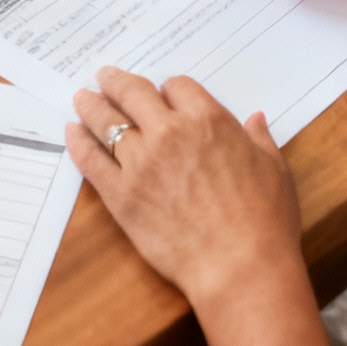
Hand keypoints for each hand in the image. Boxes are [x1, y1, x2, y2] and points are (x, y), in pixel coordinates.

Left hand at [67, 67, 298, 310]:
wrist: (240, 268)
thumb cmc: (264, 221)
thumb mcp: (274, 170)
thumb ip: (259, 139)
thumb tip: (255, 120)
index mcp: (208, 120)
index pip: (177, 86)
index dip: (169, 89)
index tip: (162, 93)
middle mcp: (169, 133)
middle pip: (133, 93)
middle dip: (116, 82)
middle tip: (104, 77)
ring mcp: (141, 163)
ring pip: (107, 122)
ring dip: (91, 106)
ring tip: (81, 98)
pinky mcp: (121, 195)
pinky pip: (92, 161)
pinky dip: (79, 143)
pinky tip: (72, 133)